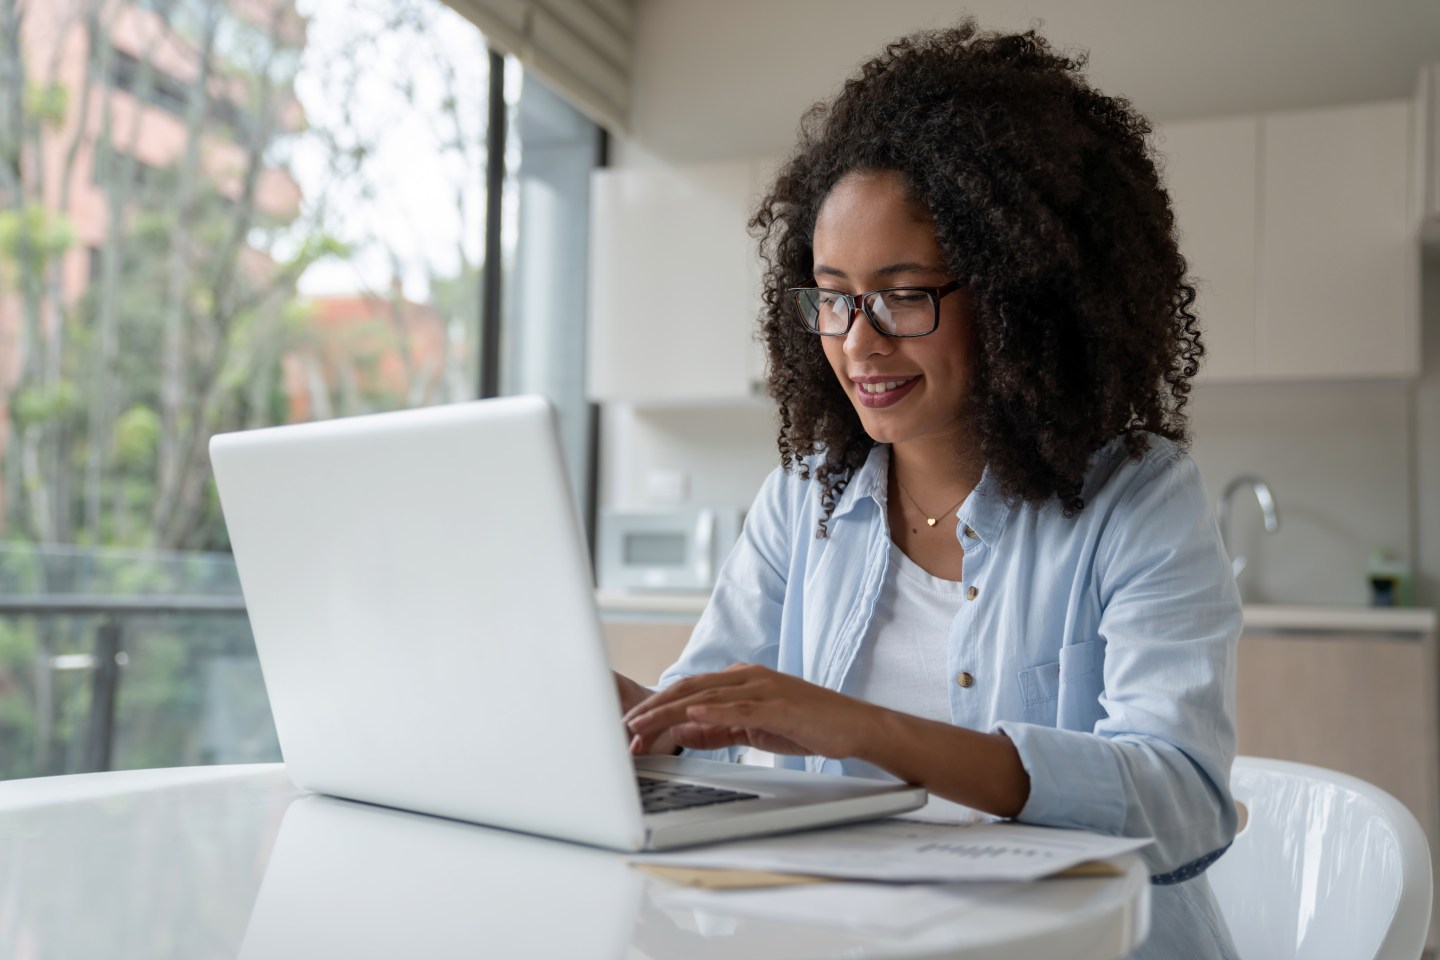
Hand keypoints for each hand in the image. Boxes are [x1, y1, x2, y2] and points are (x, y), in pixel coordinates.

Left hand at [622, 663, 878, 758]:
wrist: (854, 726)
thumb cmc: (807, 726)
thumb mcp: (754, 729)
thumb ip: (719, 729)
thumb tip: (683, 733)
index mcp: (741, 680)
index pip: (689, 691)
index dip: (657, 707)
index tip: (632, 726)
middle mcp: (748, 677)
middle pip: (690, 690)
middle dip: (654, 708)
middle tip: (626, 727)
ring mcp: (764, 688)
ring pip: (707, 698)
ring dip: (671, 712)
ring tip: (644, 724)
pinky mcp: (779, 704)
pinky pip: (740, 708)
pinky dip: (714, 712)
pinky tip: (692, 717)